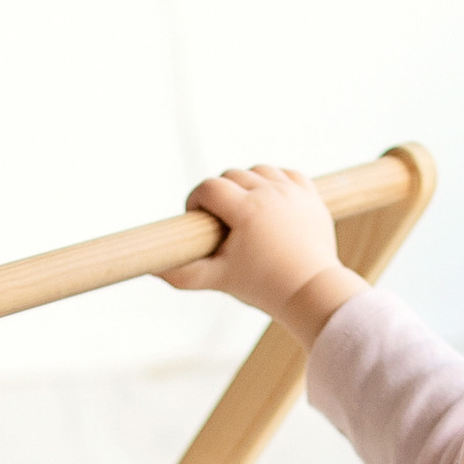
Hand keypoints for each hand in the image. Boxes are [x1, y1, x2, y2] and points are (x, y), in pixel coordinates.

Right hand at [163, 162, 365, 345]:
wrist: (312, 292)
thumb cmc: (264, 286)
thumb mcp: (219, 279)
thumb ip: (182, 273)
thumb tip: (152, 269)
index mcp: (247, 209)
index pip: (209, 188)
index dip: (196, 200)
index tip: (197, 219)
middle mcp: (271, 193)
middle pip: (232, 175)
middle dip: (220, 194)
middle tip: (220, 222)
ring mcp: (293, 192)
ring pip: (259, 171)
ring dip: (246, 184)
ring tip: (243, 211)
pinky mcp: (311, 196)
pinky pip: (287, 174)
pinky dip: (274, 183)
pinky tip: (268, 202)